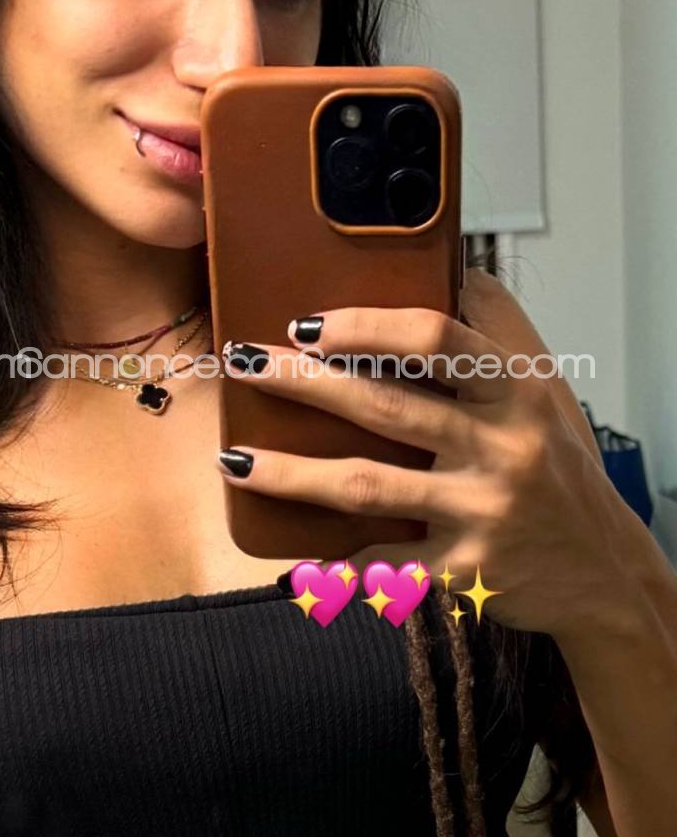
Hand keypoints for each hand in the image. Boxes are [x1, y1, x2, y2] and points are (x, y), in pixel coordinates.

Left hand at [218, 269, 638, 642]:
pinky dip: (333, 564)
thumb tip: (447, 264)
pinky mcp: (465, 572)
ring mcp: (481, 512)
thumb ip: (495, 332)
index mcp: (516, 392)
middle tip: (244, 364)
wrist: (600, 569)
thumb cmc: (558, 468)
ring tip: (236, 460)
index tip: (307, 322)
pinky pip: (384, 565)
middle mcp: (501, 449)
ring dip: (292, 475)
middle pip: (385, 406)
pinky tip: (289, 558)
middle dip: (303, 383)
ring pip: (368, 486)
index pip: (437, 339)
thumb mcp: (544, 390)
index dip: (365, 326)